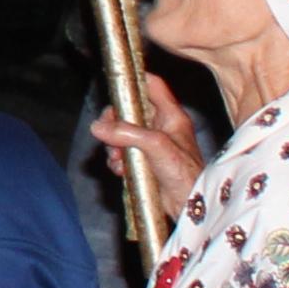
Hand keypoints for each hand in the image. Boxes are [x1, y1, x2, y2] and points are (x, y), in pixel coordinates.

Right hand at [86, 77, 201, 213]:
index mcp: (171, 116)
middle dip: (114, 122)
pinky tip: (120, 169)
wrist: (190, 207)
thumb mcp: (156, 146)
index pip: (151, 85)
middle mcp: (160, 127)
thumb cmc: (186, 175)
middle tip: (107, 131)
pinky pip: (122, 154)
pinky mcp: (144, 163)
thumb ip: (127, 133)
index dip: (134, 80)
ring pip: (122, 134)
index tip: (115, 82)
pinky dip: (117, 161)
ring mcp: (151, 146)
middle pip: (129, 110)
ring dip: (113, 146)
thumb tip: (98, 127)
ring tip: (117, 158)